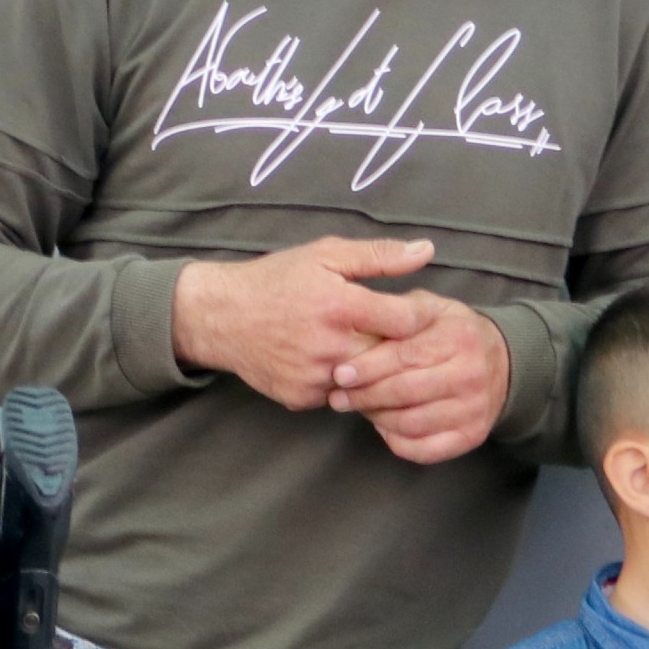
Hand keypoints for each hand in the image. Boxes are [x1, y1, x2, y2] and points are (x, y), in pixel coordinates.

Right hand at [171, 236, 435, 409]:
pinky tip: (342, 363)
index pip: (406, 321)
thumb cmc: (278, 279)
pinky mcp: (303, 397)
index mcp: (339, 306)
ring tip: (372, 346)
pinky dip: (349, 382)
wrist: (221, 316)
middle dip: (402, 345)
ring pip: (370, 381)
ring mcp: (315, 377)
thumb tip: (427, 250)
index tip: (420, 311)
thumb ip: (379, 255)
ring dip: (378, 367)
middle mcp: (328, 347)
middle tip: (401, 333)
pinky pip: (343, 395)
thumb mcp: (326, 254)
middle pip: (392, 357)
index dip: (420, 315)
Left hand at [331, 294, 511, 463]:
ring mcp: (474, 408)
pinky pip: (424, 450)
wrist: (501, 362)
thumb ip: (398, 311)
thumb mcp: (431, 308)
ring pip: (411, 423)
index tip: (340, 374)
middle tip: (339, 397)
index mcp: (459, 336)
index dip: (367, 367)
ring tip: (360, 408)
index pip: (404, 356)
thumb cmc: (451, 333)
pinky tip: (385, 426)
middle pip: (405, 392)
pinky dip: (397, 442)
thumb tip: (356, 323)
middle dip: (365, 396)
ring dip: (377, 419)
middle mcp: (471, 373)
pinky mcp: (472, 435)